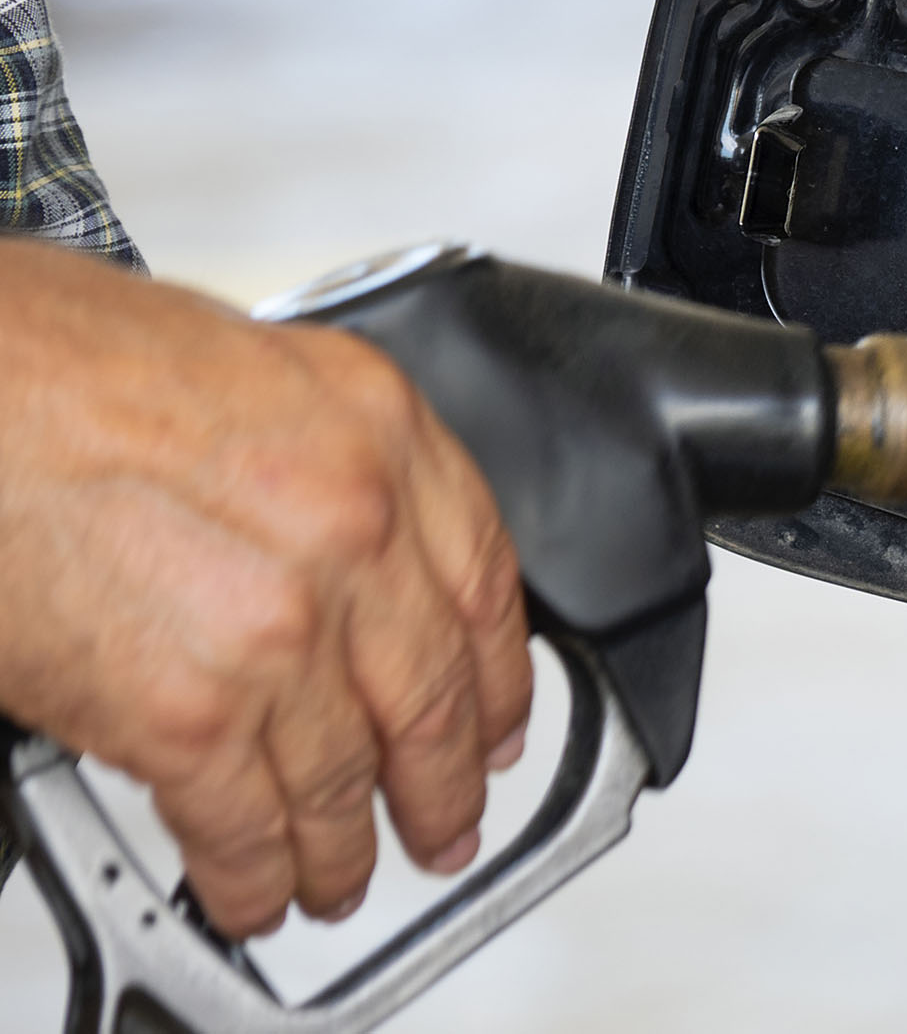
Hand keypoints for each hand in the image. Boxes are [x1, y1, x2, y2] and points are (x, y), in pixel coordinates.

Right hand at [0, 238, 532, 936]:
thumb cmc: (58, 366)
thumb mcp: (253, 376)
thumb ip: (329, 470)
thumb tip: (364, 563)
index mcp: (377, 432)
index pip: (485, 581)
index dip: (501, 675)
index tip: (500, 719)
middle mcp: (351, 526)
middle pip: (433, 694)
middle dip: (442, 782)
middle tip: (446, 822)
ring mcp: (278, 624)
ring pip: (343, 775)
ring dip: (345, 846)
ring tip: (345, 875)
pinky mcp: (185, 710)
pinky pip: (244, 822)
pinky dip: (253, 875)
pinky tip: (256, 889)